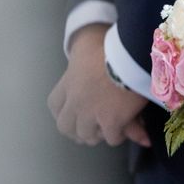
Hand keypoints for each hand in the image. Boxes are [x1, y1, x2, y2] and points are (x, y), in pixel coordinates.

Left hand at [48, 23, 149, 146]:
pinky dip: (118, 136)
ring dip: (98, 134)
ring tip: (108, 130)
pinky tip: (126, 129)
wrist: (129, 54)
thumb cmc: (109, 45)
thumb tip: (79, 59)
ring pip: (88, 136)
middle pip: (66, 127)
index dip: (62, 112)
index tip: (71, 114)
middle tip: (91, 129)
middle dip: (77, 130)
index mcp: (69, 82)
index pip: (54, 104)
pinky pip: (111, 138)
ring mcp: (92, 114)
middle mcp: (76, 101)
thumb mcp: (86, 46)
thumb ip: (80, 57)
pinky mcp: (111, 122)